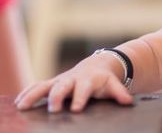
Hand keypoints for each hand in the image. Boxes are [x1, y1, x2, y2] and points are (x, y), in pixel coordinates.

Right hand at [14, 53, 131, 112]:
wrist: (97, 66)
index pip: (84, 89)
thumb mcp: (113, 85)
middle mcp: (72, 79)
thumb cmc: (104, 80)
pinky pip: (37, 86)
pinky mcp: (52, 83)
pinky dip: (27, 93)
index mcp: (88, 80)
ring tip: (22, 106)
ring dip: (33, 95)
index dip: (80, 98)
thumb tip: (128, 102)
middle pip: (62, 86)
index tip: (76, 109)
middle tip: (53, 109)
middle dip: (56, 97)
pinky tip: (18, 103)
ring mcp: (61, 80)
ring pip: (45, 85)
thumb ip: (120, 93)